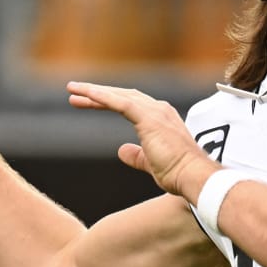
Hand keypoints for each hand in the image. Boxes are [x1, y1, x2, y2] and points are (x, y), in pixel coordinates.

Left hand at [65, 82, 216, 198]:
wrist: (193, 176)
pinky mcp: (149, 118)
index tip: (87, 103)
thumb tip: (122, 150)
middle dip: (97, 94)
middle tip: (73, 93)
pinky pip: (121, 103)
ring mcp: (155, 112)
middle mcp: (159, 110)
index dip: (108, 102)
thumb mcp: (151, 164)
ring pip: (119, 96)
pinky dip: (103, 97)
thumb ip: (137, 156)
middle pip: (122, 96)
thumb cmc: (178, 174)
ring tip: (72, 90)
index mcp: (161, 119)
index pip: (130, 104)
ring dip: (94, 92)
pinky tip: (87, 94)